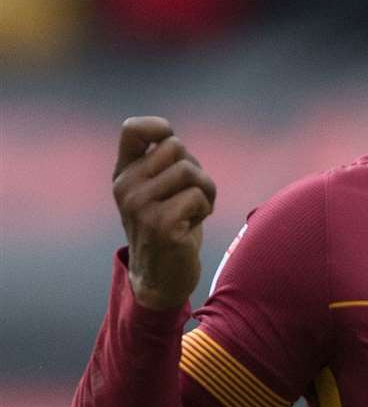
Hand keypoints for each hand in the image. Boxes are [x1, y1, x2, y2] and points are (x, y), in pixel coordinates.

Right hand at [112, 117, 216, 310]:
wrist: (161, 277)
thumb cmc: (170, 226)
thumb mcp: (159, 191)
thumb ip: (163, 163)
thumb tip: (170, 136)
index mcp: (124, 174)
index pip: (132, 129)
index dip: (160, 128)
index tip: (173, 146)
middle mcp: (126, 187)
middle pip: (176, 147)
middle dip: (195, 169)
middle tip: (191, 195)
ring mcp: (140, 206)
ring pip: (190, 171)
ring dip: (205, 191)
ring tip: (193, 211)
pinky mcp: (160, 224)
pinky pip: (197, 197)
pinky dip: (205, 209)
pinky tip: (191, 226)